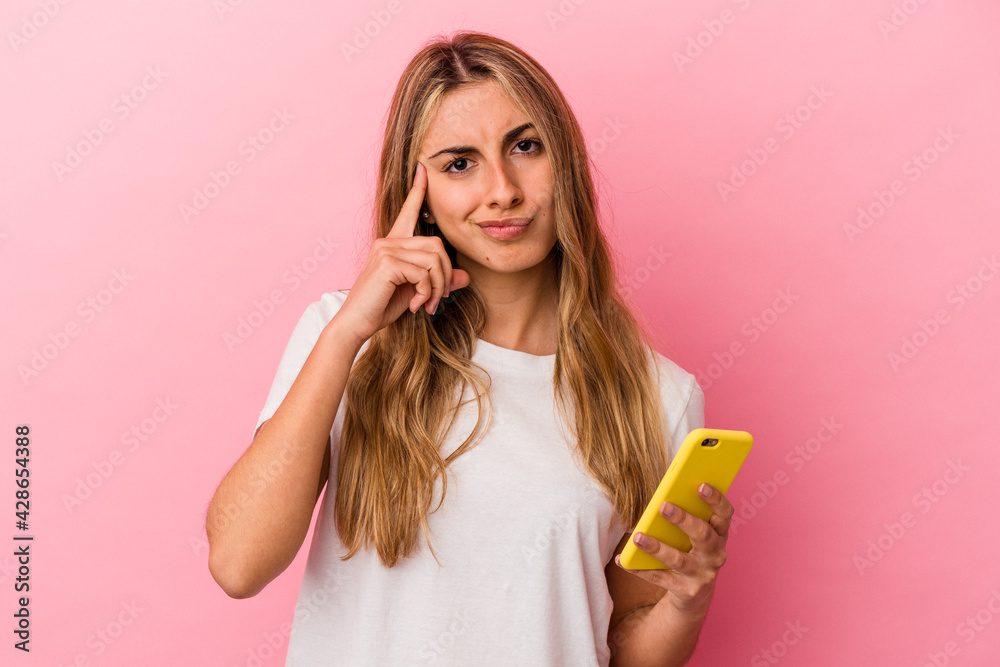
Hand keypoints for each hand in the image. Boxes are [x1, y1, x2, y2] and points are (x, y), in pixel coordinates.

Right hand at [338, 161, 469, 342]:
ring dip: (437, 287)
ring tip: (427, 304)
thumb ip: (438, 280)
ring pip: (433, 260)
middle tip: (438, 298)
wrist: (356, 323)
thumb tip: (465, 277)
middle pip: (437, 246)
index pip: (407, 211)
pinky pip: (423, 273)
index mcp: (393, 244)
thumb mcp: (417, 291)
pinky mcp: (387, 263)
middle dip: (444, 275)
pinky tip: (415, 304)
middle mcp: (388, 242)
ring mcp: (386, 250)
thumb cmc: (382, 307)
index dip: (417, 191)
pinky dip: (425, 292)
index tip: (423, 168)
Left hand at [615, 483, 733, 618]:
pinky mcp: (687, 590)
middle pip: (703, 535)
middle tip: (663, 507)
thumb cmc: (690, 550)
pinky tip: (623, 560)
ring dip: (657, 547)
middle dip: (683, 520)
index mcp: (719, 534)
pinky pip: (660, 578)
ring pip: (679, 560)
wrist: (694, 592)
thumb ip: (687, 515)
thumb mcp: (695, 534)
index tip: (701, 485)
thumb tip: (662, 498)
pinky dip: (640, 569)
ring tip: (638, 537)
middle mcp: (716, 555)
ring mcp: (703, 574)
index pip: (725, 514)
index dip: (716, 499)